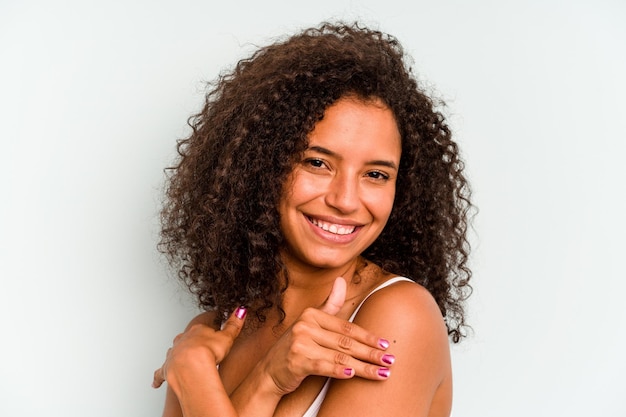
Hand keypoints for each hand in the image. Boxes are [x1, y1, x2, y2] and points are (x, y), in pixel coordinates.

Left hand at [152, 307, 246, 389]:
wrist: (192, 366)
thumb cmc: (208, 352)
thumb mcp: (227, 337)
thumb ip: (234, 324)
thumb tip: (241, 309)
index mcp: (196, 331)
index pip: (203, 328)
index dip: (210, 331)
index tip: (214, 332)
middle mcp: (182, 341)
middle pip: (187, 339)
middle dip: (193, 342)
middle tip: (200, 347)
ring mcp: (173, 354)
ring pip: (174, 352)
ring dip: (178, 354)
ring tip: (184, 359)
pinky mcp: (167, 369)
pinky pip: (160, 374)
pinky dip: (158, 378)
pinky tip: (155, 383)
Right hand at [261, 277, 393, 395]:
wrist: (269, 372)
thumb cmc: (294, 348)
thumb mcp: (310, 323)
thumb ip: (329, 304)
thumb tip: (341, 279)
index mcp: (311, 314)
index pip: (346, 327)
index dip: (367, 336)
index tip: (385, 343)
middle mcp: (305, 326)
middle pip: (346, 342)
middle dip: (371, 352)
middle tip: (390, 359)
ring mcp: (300, 343)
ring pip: (340, 355)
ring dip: (364, 366)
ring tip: (382, 372)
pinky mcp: (296, 361)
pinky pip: (324, 366)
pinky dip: (340, 370)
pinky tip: (353, 374)